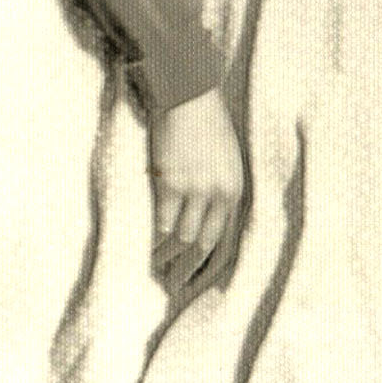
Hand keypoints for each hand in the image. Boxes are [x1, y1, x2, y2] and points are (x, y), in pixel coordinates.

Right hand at [148, 88, 244, 290]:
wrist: (188, 96)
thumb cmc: (206, 124)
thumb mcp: (225, 159)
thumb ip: (219, 188)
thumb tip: (205, 218)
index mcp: (235, 190)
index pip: (226, 240)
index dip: (210, 265)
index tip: (197, 282)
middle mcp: (219, 194)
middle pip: (204, 245)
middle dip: (188, 270)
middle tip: (172, 286)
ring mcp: (195, 190)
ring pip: (181, 239)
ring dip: (167, 259)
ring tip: (155, 271)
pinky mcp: (170, 184)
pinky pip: (162, 224)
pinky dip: (153, 241)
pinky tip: (145, 250)